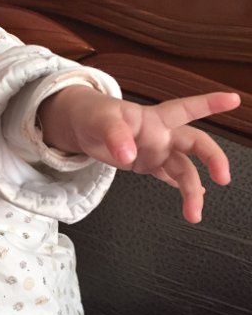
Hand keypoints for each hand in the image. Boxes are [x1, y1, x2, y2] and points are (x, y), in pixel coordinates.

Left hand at [39, 88, 240, 222]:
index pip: (186, 108)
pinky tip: (192, 201)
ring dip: (191, 191)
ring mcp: (156, 151)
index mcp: (153, 118)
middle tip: (223, 178)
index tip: (233, 100)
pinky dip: (182, 189)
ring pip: (183, 170)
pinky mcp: (147, 165)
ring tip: (194, 214)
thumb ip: (115, 135)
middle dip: (213, 159)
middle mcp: (160, 135)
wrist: (81, 127)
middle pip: (195, 144)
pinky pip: (170, 177)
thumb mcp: (100, 121)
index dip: (209, 103)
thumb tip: (129, 154)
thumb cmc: (93, 115)